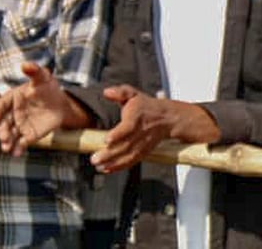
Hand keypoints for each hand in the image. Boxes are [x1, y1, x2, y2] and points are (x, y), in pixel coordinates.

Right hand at [0, 62, 70, 155]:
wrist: (60, 104)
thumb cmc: (48, 88)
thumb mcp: (43, 77)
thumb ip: (34, 71)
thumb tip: (25, 64)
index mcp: (12, 98)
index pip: (0, 104)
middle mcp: (12, 113)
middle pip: (3, 122)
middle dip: (1, 130)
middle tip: (3, 137)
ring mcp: (19, 125)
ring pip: (10, 134)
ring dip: (7, 142)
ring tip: (7, 148)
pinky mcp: (28, 135)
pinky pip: (21, 142)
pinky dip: (18, 148)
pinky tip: (17, 153)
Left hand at [91, 86, 220, 172]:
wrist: (167, 118)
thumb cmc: (145, 106)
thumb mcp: (133, 93)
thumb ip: (120, 92)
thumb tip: (107, 92)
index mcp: (136, 117)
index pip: (128, 128)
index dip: (118, 135)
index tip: (107, 140)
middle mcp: (140, 133)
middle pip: (125, 146)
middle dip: (109, 154)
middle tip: (94, 159)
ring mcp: (142, 144)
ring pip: (127, 156)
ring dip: (112, 163)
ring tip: (98, 166)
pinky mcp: (143, 152)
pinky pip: (131, 161)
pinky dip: (119, 167)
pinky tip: (106, 169)